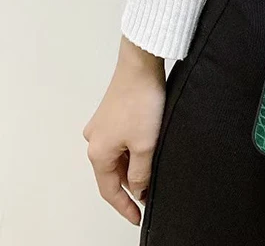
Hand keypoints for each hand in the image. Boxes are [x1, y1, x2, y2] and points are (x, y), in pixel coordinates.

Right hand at [83, 35, 165, 225]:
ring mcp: (102, 125)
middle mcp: (94, 139)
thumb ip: (141, 172)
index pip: (109, 190)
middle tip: (150, 194)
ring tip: (152, 172)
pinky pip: (121, 140)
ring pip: (118, 156)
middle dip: (130, 185)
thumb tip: (137, 190)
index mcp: (98, 152)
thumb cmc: (141, 101)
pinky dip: (133, 150)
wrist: (141, 65)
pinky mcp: (112, 113)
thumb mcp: (146, 144)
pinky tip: (148, 148)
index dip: (125, 206)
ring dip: (133, 166)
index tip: (138, 217)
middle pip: (112, 173)